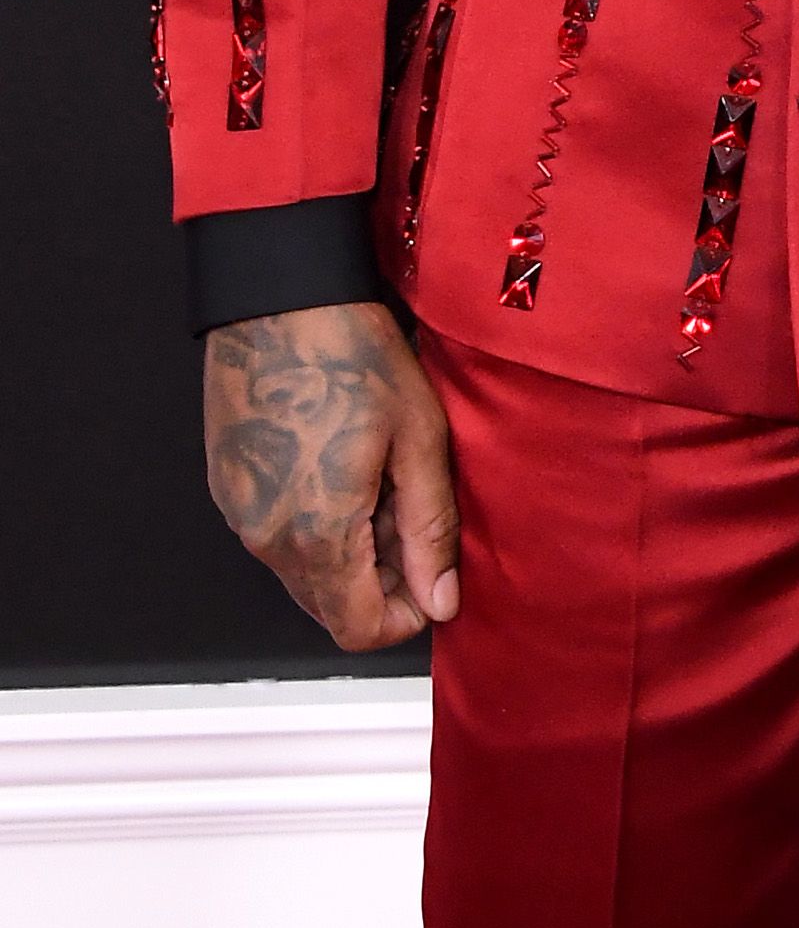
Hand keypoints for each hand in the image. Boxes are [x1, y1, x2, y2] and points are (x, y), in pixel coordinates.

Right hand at [202, 303, 460, 650]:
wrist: (280, 298)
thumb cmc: (352, 355)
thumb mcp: (418, 439)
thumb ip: (430, 529)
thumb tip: (442, 599)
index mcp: (317, 533)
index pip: (358, 629)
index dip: (406, 615)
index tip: (434, 575)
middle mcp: (266, 538)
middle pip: (330, 607)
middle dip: (381, 582)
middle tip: (413, 517)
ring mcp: (239, 514)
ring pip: (304, 573)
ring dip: (350, 553)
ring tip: (382, 482)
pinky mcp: (227, 489)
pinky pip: (277, 537)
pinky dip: (316, 526)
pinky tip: (344, 469)